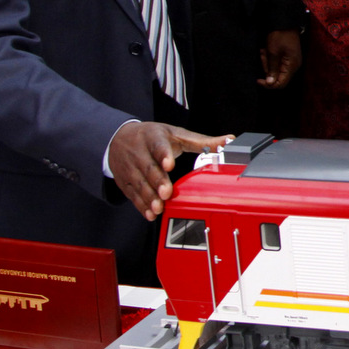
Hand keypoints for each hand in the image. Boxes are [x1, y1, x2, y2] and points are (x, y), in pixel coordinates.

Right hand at [109, 122, 233, 220]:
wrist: (118, 138)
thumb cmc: (153, 137)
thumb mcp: (177, 135)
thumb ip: (203, 142)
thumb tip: (229, 140)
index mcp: (154, 138)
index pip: (158, 146)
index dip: (163, 155)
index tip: (169, 165)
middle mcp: (139, 152)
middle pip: (148, 168)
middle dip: (157, 181)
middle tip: (166, 193)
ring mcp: (130, 167)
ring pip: (139, 183)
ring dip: (148, 197)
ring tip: (158, 207)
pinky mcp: (125, 181)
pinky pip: (132, 194)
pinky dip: (140, 205)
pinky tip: (150, 213)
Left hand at [258, 29, 302, 88]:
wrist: (284, 22)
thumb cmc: (279, 36)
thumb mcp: (272, 52)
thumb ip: (272, 69)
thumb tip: (270, 84)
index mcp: (292, 66)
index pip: (281, 84)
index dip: (269, 85)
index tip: (258, 80)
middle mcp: (293, 66)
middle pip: (277, 76)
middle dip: (267, 68)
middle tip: (263, 55)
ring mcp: (291, 61)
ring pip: (275, 69)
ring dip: (267, 61)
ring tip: (265, 50)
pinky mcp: (287, 57)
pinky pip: (276, 63)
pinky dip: (270, 58)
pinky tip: (267, 49)